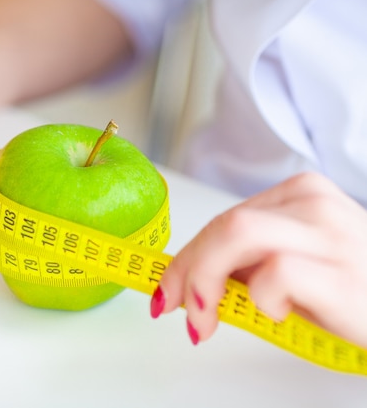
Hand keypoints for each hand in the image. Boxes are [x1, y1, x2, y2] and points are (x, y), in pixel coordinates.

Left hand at [152, 172, 366, 347]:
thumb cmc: (353, 291)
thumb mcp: (297, 264)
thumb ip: (249, 261)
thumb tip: (191, 277)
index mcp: (300, 196)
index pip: (224, 219)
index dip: (187, 255)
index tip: (166, 288)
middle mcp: (314, 205)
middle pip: (225, 225)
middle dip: (185, 269)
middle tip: (172, 305)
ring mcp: (331, 235)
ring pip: (238, 235)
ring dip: (205, 281)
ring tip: (205, 318)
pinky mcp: (342, 272)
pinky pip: (276, 273)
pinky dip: (260, 298)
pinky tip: (275, 312)